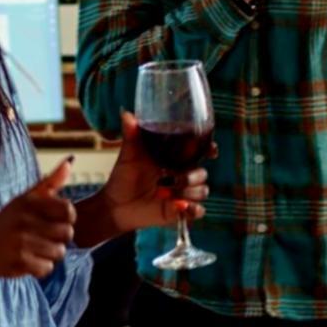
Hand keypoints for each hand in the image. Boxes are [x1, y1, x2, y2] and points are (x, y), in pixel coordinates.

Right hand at [0, 162, 77, 278]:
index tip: (56, 220)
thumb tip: (70, 163)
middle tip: (44, 236)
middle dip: (59, 237)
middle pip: (67, 233)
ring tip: (36, 248)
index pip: (68, 211)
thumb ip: (50, 183)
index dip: (67, 218)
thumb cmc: (8, 221)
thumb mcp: (25, 198)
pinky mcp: (20, 262)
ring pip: (59, 252)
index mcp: (29, 202)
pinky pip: (47, 268)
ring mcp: (22, 242)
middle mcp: (25, 221)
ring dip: (50, 253)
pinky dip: (41, 267)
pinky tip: (29, 260)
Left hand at [101, 110, 209, 233]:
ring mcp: (183, 194)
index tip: (211, 150)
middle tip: (176, 177)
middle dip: (194, 175)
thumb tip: (126, 114)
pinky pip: (198, 211)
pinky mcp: (180, 212)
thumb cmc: (123, 177)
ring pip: (203, 191)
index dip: (209, 149)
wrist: (116, 205)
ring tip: (168, 192)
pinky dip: (192, 209)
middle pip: (203, 172)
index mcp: (174, 159)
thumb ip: (131, 136)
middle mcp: (182, 175)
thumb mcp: (129, 155)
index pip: (200, 152)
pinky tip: (180, 206)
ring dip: (190, 191)